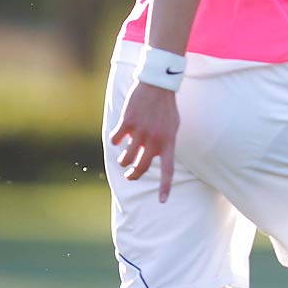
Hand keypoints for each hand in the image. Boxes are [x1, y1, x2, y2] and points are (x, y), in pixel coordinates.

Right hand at [109, 81, 179, 201]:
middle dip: (133, 175)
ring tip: (123, 158)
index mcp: (169, 142)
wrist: (158, 85)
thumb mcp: (173, 127)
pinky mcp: (128, 122)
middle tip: (129, 176)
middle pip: (140, 168)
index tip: (162, 202)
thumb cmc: (166, 108)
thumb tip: (156, 158)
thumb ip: (165, 143)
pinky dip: (115, 140)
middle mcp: (155, 140)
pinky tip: (117, 137)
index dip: (165, 187)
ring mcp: (140, 132)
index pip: (168, 170)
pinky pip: (116, 139)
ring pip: (125, 157)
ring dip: (122, 160)